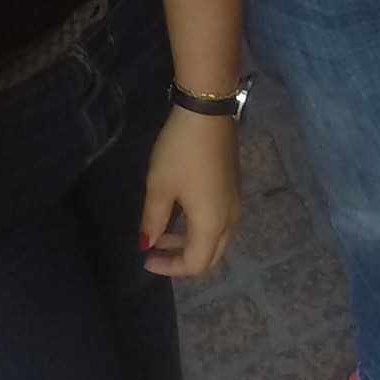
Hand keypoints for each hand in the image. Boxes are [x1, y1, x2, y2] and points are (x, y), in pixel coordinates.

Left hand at [139, 107, 240, 277]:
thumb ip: (153, 221)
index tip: (145, 259)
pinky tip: (179, 211)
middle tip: (155, 251)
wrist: (207, 110)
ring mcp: (234, 200)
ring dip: (189, 241)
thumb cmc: (180, 152)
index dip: (170, 268)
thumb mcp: (159, 186)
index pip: (195, 264)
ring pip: (216, 237)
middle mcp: (230, 218)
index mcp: (212, 224)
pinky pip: (218, 219)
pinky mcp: (233, 185)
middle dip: (182, 259)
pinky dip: (198, 226)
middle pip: (210, 255)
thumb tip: (147, 244)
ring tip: (161, 231)